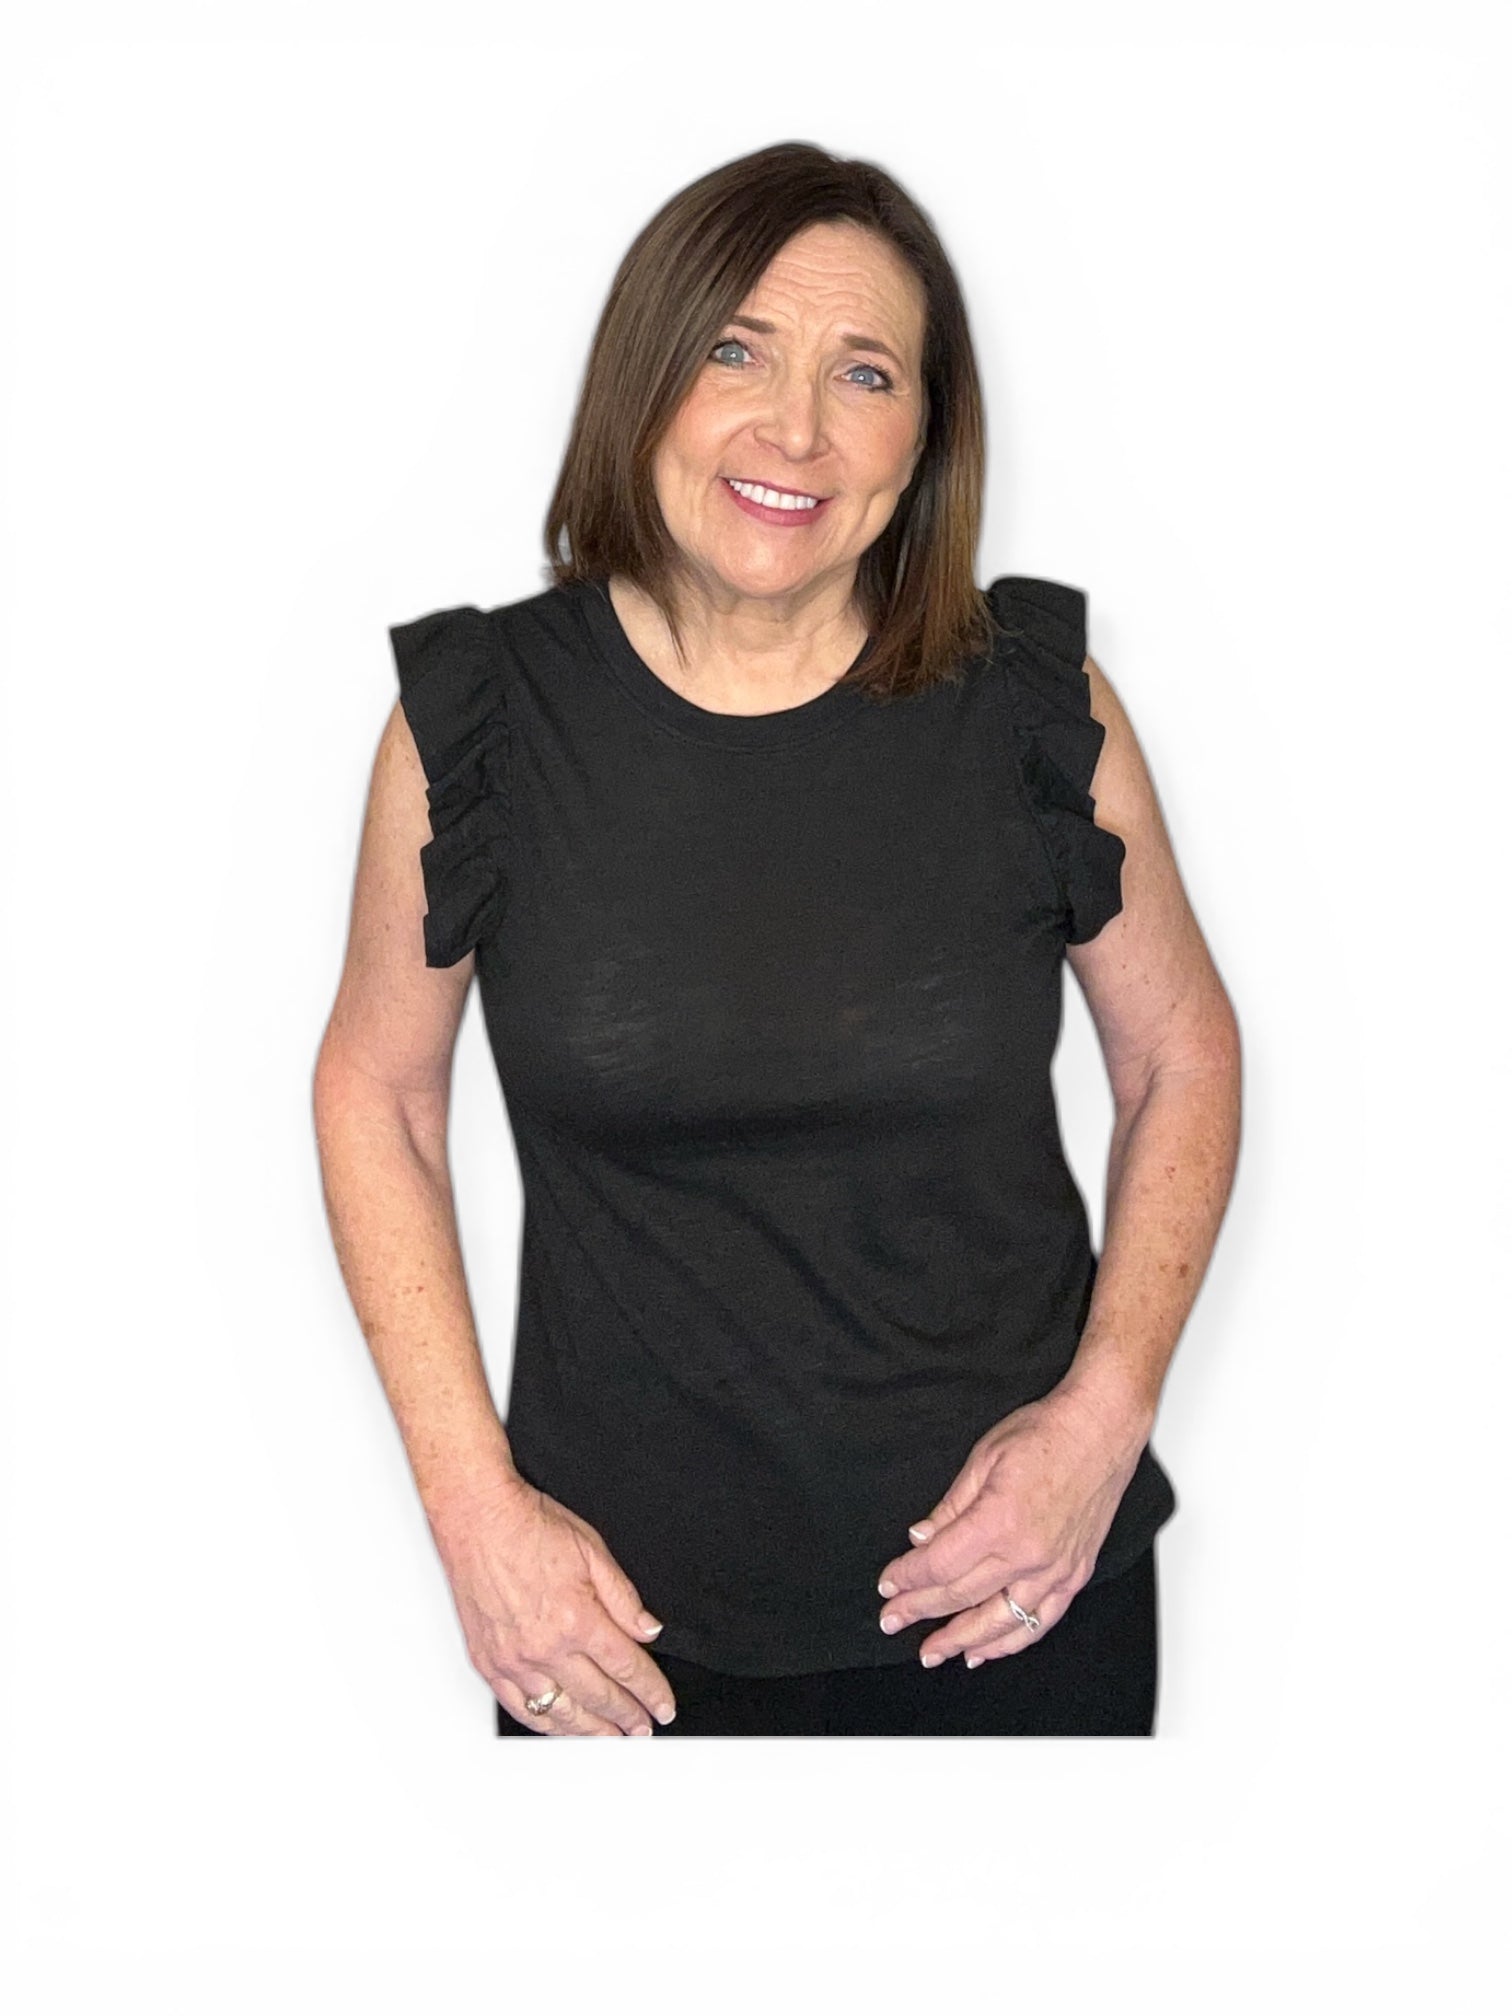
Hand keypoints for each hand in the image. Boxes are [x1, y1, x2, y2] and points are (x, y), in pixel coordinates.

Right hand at [430, 1476, 677, 1734]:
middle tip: (644, 1729)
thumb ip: (624, 1597)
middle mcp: (546, 1647)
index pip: (626, 1668)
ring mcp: (514, 1660)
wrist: (477, 1517)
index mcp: (578, 1618)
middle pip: (599, 1696)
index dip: (651, 1692)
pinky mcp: (488, 1663)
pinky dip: (545, 1724)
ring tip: (611, 1738)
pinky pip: (520, 1708)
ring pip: (561, 1712)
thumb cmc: (529, 1526)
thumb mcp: (592, 1550)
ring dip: (591, 1731)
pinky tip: (561, 1727)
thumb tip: (648, 1630)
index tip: (663, 1706)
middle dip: (628, 1717)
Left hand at [873, 1381, 1149, 1666]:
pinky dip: (1011, 1641)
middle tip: (892, 1621)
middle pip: (962, 1595)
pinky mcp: (1075, 1574)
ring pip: (1000, 1621)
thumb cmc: (1045, 1434)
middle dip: (920, 1611)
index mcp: (999, 1521)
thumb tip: (921, 1539)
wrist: (1101, 1429)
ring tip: (933, 1653)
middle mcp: (1028, 1554)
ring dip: (962, 1640)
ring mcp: (1055, 1569)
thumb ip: (951, 1506)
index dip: (908, 1578)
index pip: (940, 1564)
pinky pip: (1041, 1621)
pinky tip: (986, 1650)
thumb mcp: (983, 1458)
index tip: (888, 1585)